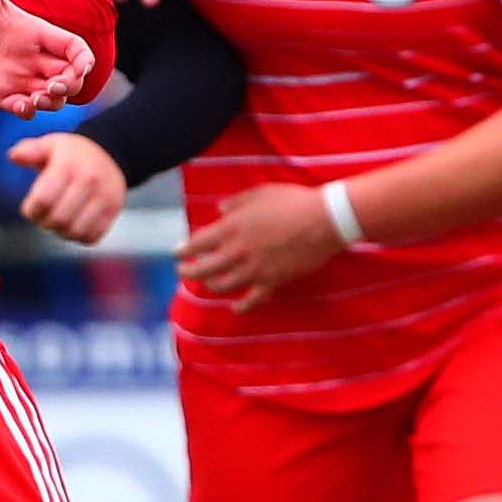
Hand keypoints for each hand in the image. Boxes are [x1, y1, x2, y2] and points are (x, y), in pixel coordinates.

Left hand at [0, 0, 92, 113]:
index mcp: (34, 31)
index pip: (74, 48)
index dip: (84, 60)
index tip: (79, 68)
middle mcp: (30, 56)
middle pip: (70, 77)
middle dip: (71, 85)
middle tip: (53, 85)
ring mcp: (14, 76)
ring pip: (50, 97)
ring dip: (53, 102)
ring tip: (37, 97)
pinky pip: (22, 108)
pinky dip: (28, 111)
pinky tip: (20, 105)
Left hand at [8, 131, 127, 243]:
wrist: (109, 153)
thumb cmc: (72, 154)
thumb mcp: (50, 145)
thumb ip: (29, 150)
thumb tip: (14, 156)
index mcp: (68, 165)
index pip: (43, 199)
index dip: (31, 211)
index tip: (30, 209)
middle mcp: (89, 181)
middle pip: (58, 219)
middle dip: (45, 222)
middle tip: (44, 216)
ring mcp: (104, 197)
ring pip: (75, 231)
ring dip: (61, 231)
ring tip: (59, 220)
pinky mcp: (114, 210)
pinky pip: (92, 237)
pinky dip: (78, 236)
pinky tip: (74, 224)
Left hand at [175, 180, 347, 303]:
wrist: (324, 220)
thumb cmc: (293, 201)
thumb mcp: (260, 193)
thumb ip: (236, 202)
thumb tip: (219, 209)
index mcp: (231, 228)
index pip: (196, 244)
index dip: (183, 250)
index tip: (177, 253)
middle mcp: (237, 251)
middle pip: (202, 269)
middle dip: (187, 272)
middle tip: (182, 272)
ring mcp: (254, 270)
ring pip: (222, 286)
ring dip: (211, 285)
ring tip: (208, 283)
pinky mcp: (272, 282)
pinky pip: (252, 300)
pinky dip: (241, 306)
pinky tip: (235, 308)